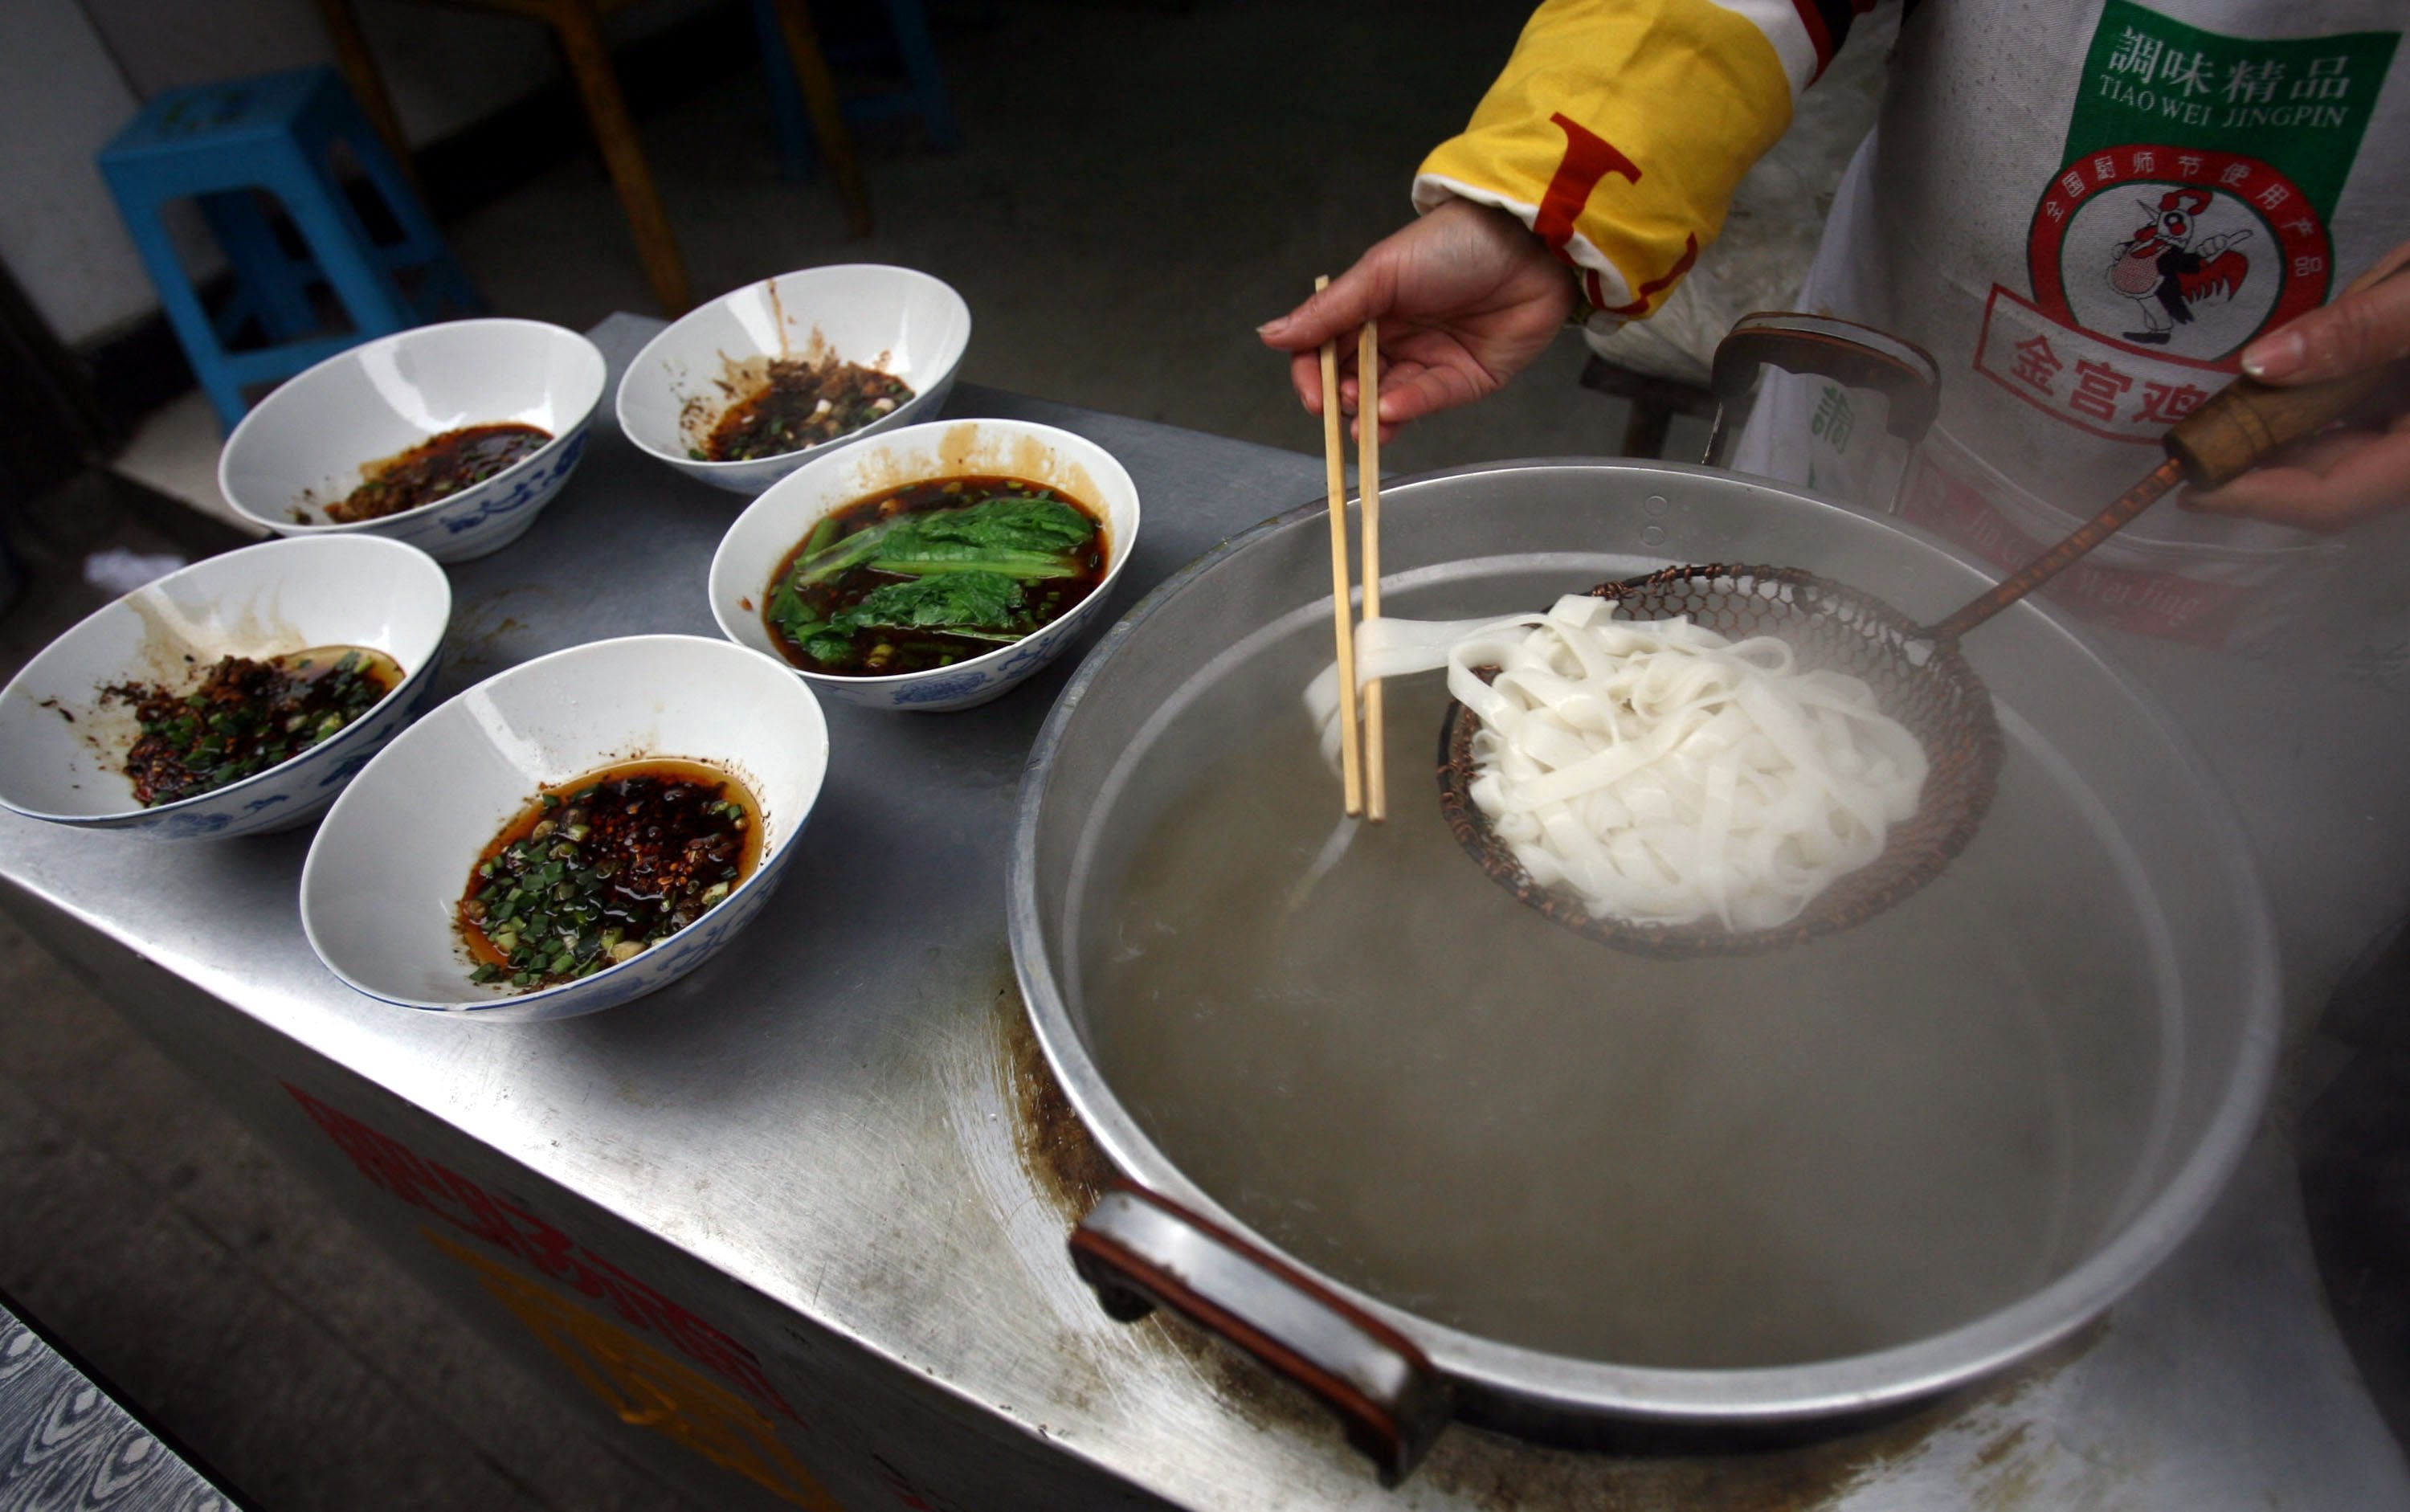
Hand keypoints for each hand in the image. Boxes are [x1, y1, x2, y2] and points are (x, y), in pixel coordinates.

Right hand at [1257, 198, 1574, 441]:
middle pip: (1352, 379)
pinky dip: (1404, 410)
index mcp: (1370, 305)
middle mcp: (1396, 336)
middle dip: (1341, 398)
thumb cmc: (1455, 243)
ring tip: (1362, 419)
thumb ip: (1328, 312)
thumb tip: (1270, 335)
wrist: (1531, 247)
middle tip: (1341, 402)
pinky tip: (1389, 412)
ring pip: (1386, 399)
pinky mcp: (1464, 380)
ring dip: (1369, 414)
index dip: (1312, 375)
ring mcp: (1429, 359)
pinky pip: (1426, 401)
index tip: (1312, 394)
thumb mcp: (1380, 273)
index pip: (1324, 349)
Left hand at [2185, 240, 2409, 532]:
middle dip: (2262, 460)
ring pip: (2353, 449)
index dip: (2252, 496)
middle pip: (2335, 481)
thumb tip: (2264, 363)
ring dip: (2290, 429)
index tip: (2183, 482)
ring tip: (2226, 409)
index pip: (2331, 500)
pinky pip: (2375, 416)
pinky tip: (2290, 375)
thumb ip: (2361, 329)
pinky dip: (2331, 398)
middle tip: (2190, 439)